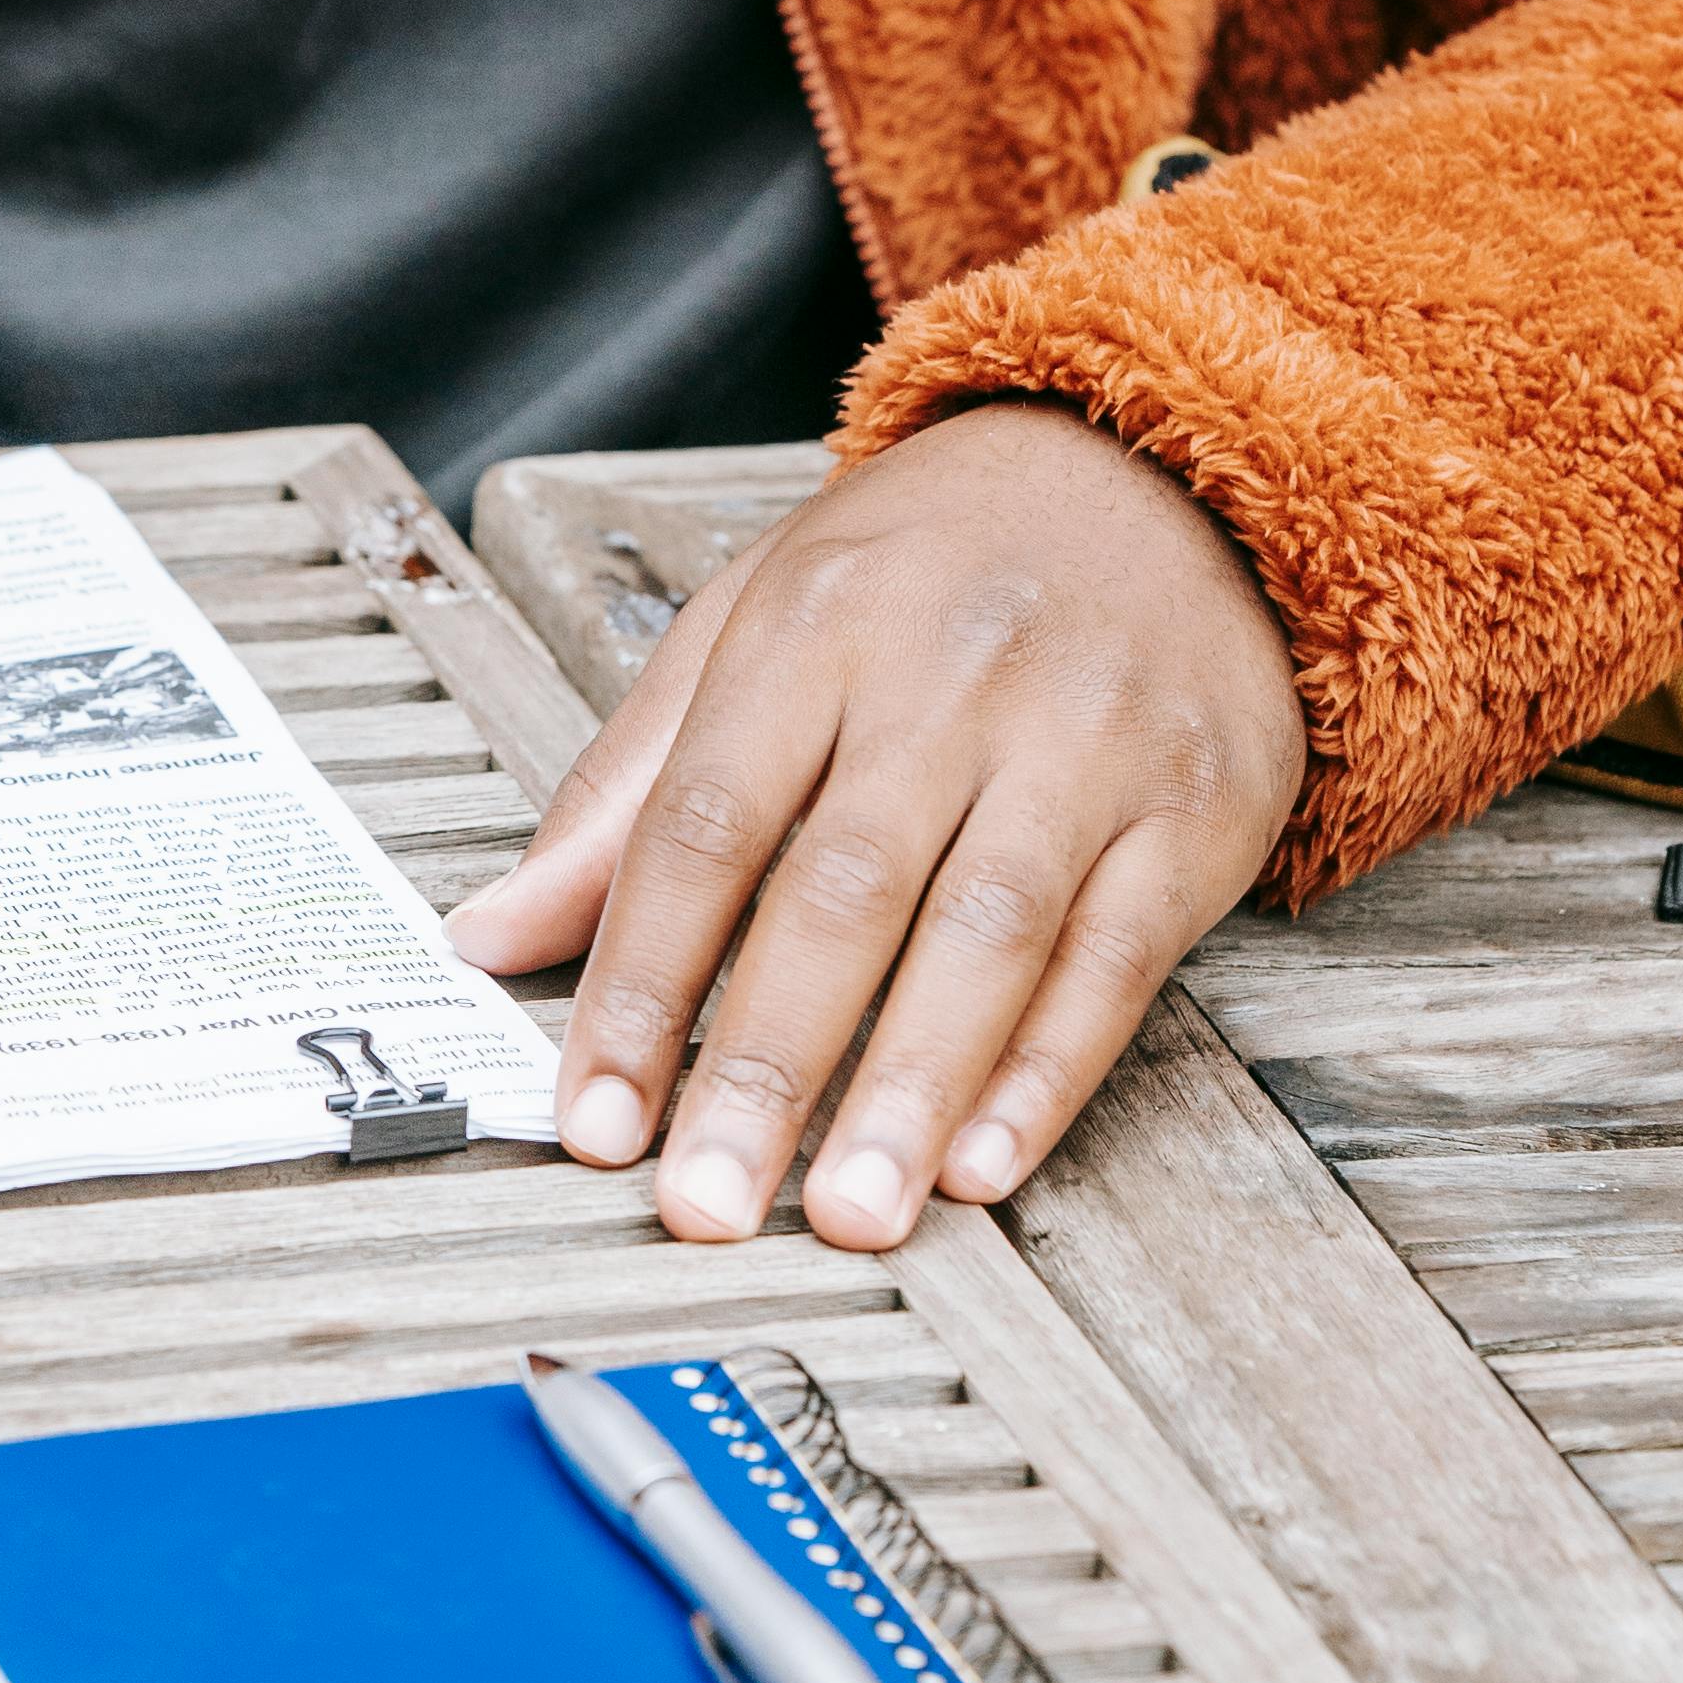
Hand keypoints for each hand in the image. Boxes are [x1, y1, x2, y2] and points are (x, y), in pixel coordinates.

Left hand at [444, 402, 1301, 1249]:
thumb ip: (629, 786)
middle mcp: (952, 679)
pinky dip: (1048, 1070)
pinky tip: (985, 1161)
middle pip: (841, 890)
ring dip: (909, 1088)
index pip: (704, 824)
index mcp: (816, 628)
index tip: (595, 1116)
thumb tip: (491, 934)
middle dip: (764, 1062)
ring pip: (986, 933)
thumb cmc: (933, 563)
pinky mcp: (1191, 806)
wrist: (1158, 470)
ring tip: (848, 1212)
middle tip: (707, 1200)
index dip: (641, 982)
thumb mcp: (758, 615)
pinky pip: (1116, 956)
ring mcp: (1085, 742)